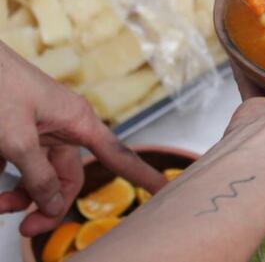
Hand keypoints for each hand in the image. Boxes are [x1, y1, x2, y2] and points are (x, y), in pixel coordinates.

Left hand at [0, 43, 165, 236]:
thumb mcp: (16, 138)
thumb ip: (37, 174)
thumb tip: (53, 203)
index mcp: (78, 121)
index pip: (119, 155)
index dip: (142, 175)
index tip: (164, 191)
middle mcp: (65, 127)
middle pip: (68, 177)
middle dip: (46, 203)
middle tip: (24, 228)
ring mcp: (41, 129)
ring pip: (40, 174)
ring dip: (20, 195)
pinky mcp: (19, 131)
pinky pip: (19, 164)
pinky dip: (5, 179)